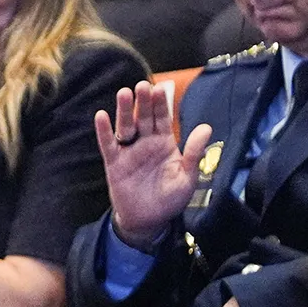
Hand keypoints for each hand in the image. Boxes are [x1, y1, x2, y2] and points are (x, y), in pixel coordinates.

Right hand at [94, 81, 212, 251]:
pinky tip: (101, 116)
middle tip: (142, 86)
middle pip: (143, 118)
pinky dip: (104, 130)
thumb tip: (206, 127)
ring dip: (124, 110)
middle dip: (142, 102)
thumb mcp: (188, 177)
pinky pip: (107, 144)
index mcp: (164, 143)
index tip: (159, 89)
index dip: (160, 104)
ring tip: (123, 94)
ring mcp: (128, 151)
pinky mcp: (114, 162)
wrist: (148, 220)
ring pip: (125, 126)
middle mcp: (145, 143)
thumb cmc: (170, 199)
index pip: (162, 118)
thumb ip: (194, 152)